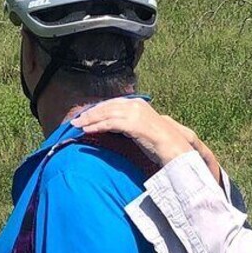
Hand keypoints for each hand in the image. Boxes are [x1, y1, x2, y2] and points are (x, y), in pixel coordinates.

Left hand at [72, 98, 220, 183]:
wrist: (175, 148)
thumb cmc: (160, 143)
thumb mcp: (142, 130)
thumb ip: (130, 125)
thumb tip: (116, 127)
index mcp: (139, 104)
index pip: (113, 104)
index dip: (98, 109)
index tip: (86, 115)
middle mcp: (136, 105)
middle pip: (107, 107)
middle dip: (90, 113)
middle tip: (76, 120)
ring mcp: (135, 113)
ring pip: (106, 114)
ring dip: (89, 120)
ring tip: (77, 126)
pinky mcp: (133, 124)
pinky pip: (110, 124)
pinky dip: (97, 126)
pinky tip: (87, 131)